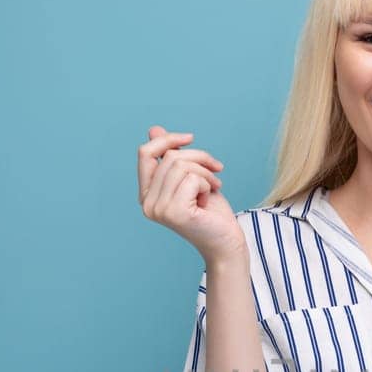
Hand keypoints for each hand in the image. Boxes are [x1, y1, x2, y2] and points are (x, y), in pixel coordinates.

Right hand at [137, 126, 243, 264]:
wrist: (226, 241)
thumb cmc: (211, 211)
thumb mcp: (191, 177)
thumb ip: (171, 157)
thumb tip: (154, 130)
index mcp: (146, 194)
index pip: (145, 153)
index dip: (168, 140)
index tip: (190, 138)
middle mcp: (146, 203)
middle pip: (170, 157)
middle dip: (199, 158)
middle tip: (216, 170)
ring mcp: (158, 210)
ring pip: (181, 165)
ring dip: (205, 172)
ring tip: (213, 186)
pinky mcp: (175, 213)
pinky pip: (192, 179)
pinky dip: (207, 184)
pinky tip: (209, 198)